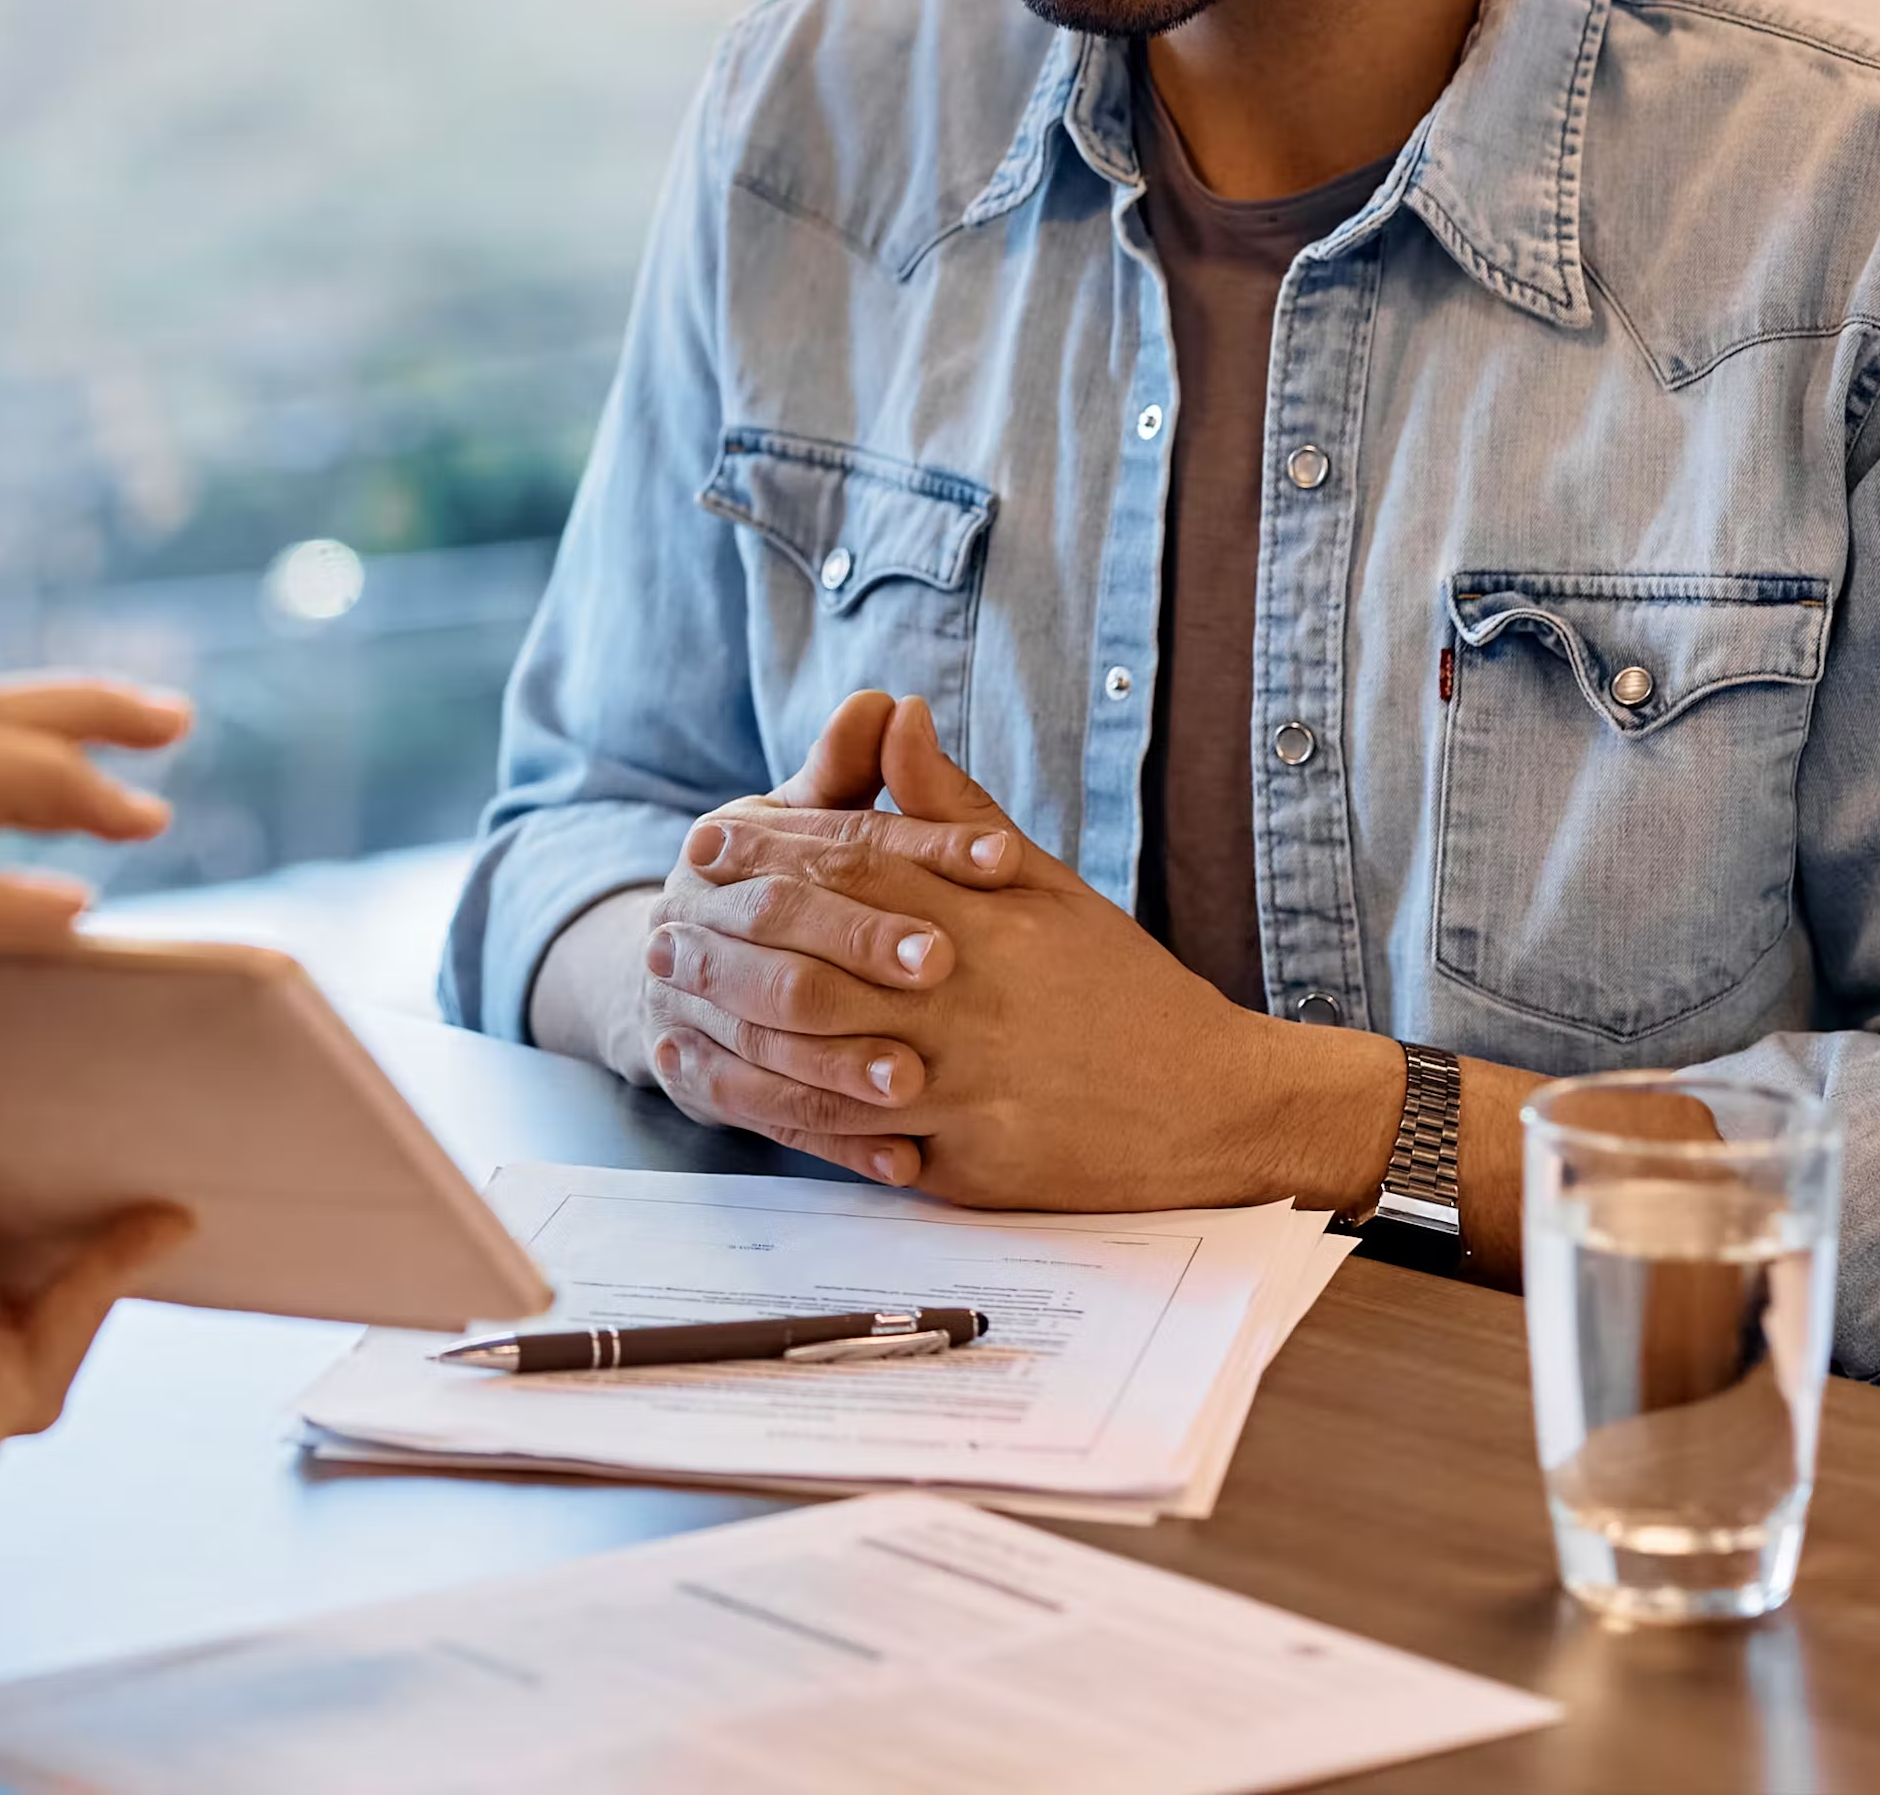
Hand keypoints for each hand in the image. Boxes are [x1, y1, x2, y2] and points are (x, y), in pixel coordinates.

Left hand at [658, 698, 1398, 1212]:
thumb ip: (952, 807)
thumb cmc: (1124, 986)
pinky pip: (865, 1143)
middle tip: (661, 925)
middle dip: (732, 942)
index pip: (854, 865)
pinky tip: (744, 1097)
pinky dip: (798, 1120)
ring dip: (743, 1035)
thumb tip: (894, 711)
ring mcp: (969, 1090)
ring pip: (827, 1058)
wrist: (1217, 1103)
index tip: (708, 836)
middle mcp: (969, 1001)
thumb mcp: (1044, 883)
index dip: (771, 846)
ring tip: (677, 1010)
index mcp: (984, 920)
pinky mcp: (972, 1167)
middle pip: (821, 961)